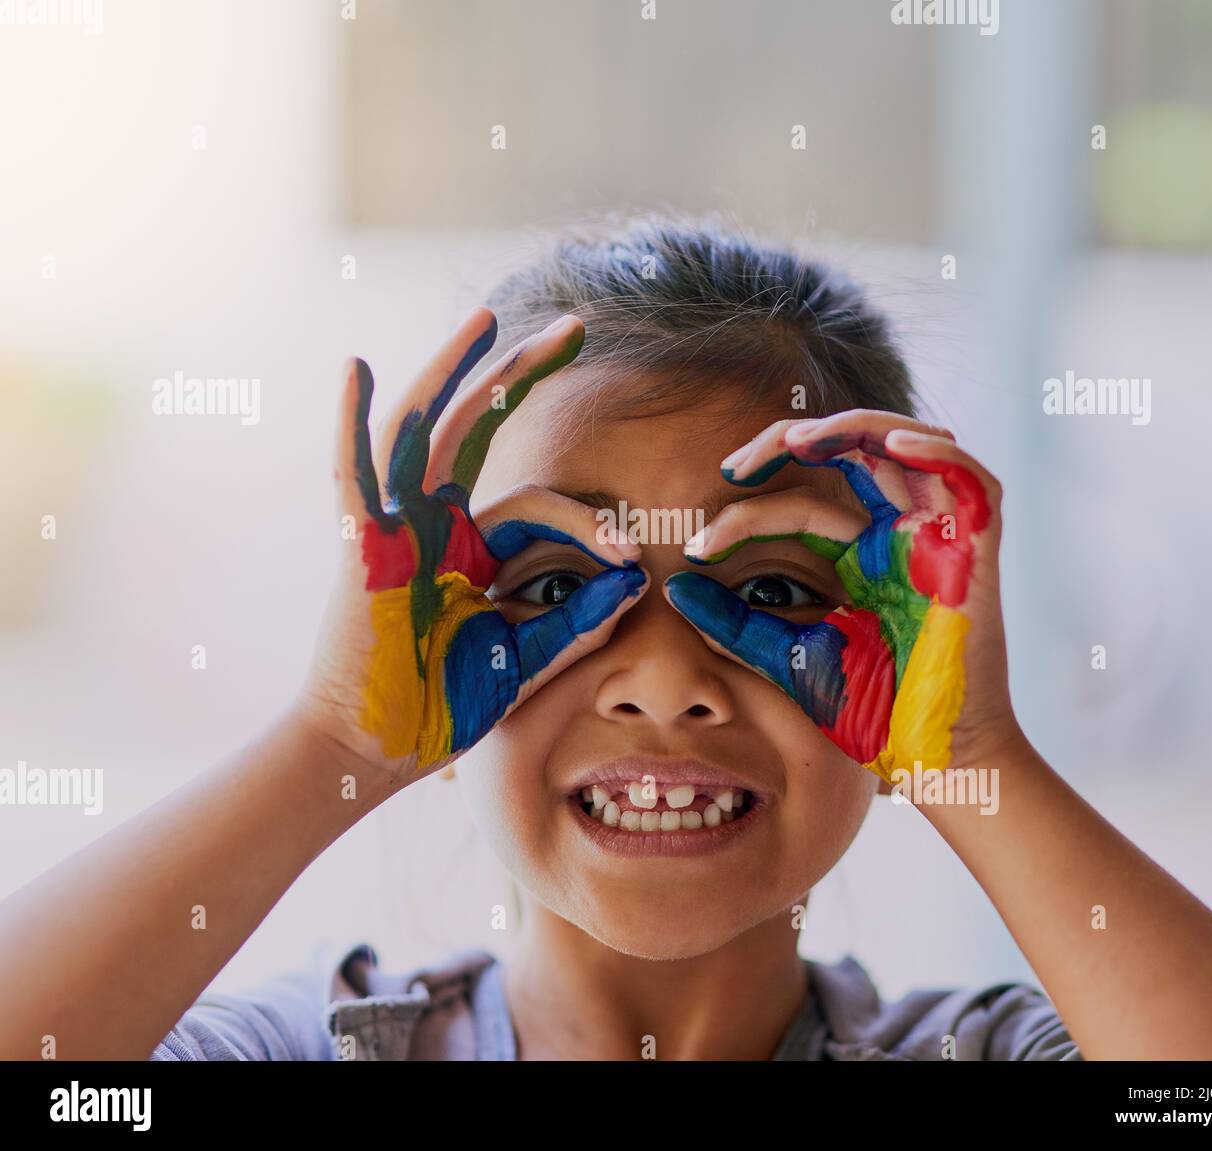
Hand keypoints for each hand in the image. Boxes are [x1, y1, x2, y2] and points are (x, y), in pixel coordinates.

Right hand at [301, 308, 646, 781]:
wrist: (380, 751)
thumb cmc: (444, 706)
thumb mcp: (526, 657)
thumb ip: (576, 620)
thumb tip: (637, 581)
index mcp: (472, 548)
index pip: (538, 503)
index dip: (591, 521)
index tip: (635, 554)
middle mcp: (434, 524)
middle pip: (479, 427)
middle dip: (523, 373)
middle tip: (576, 325)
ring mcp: (396, 529)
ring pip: (423, 430)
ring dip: (454, 372)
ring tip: (490, 319)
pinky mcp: (363, 550)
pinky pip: (352, 476)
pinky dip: (350, 423)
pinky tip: (359, 369)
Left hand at [662, 410, 1014, 781]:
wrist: (931, 762)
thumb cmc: (870, 713)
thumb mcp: (786, 656)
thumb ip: (734, 621)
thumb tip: (673, 587)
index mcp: (861, 557)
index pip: (802, 506)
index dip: (747, 515)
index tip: (695, 547)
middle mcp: (900, 536)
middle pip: (853, 453)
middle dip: (791, 442)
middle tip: (734, 464)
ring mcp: (940, 538)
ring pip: (908, 446)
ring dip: (855, 430)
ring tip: (798, 439)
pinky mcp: (978, 551)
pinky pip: (972, 480)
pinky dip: (938, 452)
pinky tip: (894, 445)